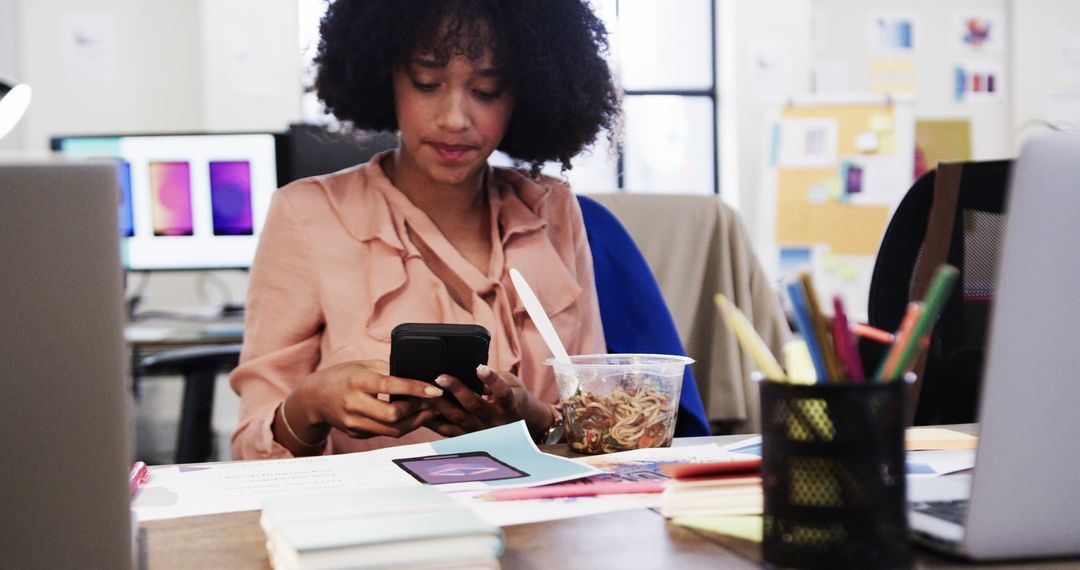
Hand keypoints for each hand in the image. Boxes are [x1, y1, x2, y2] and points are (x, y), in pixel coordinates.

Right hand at [278, 360, 443, 454]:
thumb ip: (388, 369)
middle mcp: (353, 404)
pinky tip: (413, 418)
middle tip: (434, 402)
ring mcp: (354, 423)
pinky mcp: (356, 434)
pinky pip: (385, 433)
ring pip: (393, 430)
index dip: (415, 388)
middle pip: (393, 415)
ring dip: (416, 422)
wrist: (314, 398)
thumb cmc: (343, 376)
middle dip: (418, 409)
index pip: (389, 385)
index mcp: (356, 381)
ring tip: (429, 411)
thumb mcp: (363, 366)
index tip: (434, 389)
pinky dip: (402, 426)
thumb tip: (418, 374)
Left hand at [424, 365, 554, 438]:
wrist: (522, 425)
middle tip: (440, 377)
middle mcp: (496, 421)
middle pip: (475, 405)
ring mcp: (482, 432)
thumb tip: (471, 367)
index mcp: (509, 406)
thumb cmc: (513, 397)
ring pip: (458, 419)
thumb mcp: (512, 384)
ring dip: (440, 405)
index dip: (492, 380)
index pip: (502, 392)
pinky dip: (435, 421)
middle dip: (456, 390)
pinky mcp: (470, 438)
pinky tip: (422, 409)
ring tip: (425, 391)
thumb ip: (494, 378)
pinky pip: (449, 431)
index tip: (480, 367)